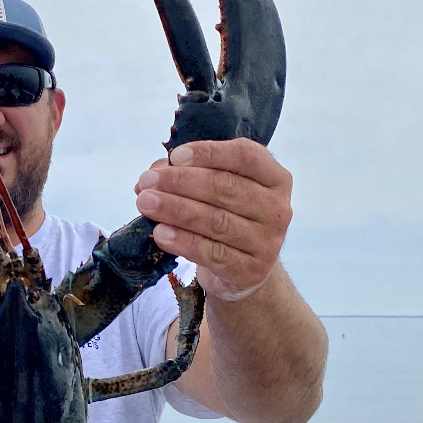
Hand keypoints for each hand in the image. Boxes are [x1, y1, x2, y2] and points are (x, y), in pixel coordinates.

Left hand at [134, 139, 292, 301]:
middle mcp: (277, 208)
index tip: (174, 156)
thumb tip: (151, 175)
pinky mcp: (251, 270)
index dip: (209, 153)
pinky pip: (212, 253)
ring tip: (145, 203)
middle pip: (225, 188)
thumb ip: (188, 174)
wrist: (243, 267)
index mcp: (275, 177)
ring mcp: (267, 242)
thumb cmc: (228, 215)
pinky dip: (182, 241)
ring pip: (216, 221)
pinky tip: (159, 233)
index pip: (245, 156)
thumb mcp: (218, 189)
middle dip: (180, 182)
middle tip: (147, 181)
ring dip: (175, 210)